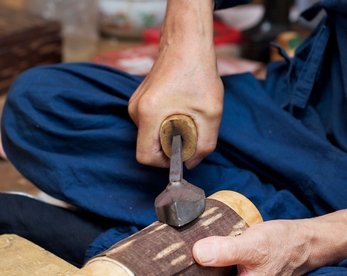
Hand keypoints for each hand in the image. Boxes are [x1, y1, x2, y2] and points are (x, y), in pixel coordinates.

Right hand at [128, 0, 222, 168]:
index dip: (164, 162)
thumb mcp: (211, 114)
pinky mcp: (140, 99)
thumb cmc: (198, 73)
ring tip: (188, 114)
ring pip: (150, 134)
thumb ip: (204, 145)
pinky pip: (151, 123)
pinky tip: (182, 107)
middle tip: (191, 129)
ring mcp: (135, 103)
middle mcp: (136, 110)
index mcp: (148, 114)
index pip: (144, 157)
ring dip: (170, 133)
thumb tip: (192, 163)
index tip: (182, 152)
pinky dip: (167, 123)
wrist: (187, 41)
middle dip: (170, 146)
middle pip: (148, 146)